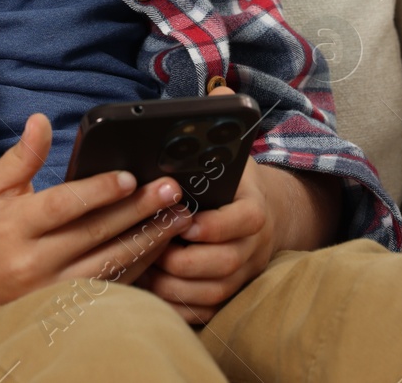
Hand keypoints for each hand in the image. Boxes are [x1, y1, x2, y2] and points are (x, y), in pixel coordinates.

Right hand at [0, 112, 194, 315]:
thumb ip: (22, 155)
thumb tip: (41, 120)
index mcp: (14, 226)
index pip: (62, 207)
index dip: (97, 192)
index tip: (130, 177)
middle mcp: (32, 262)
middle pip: (94, 235)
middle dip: (138, 212)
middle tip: (173, 192)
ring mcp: (48, 290)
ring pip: (107, 266)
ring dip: (147, 242)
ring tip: (179, 219)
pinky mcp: (60, 306)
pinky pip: (106, 287)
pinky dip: (137, 269)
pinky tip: (160, 248)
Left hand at [131, 86, 280, 325]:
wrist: (257, 217)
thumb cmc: (230, 183)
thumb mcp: (230, 154)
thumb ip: (220, 128)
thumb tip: (218, 88)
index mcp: (253, 210)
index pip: (243, 220)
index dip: (214, 225)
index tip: (185, 221)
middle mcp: (253, 246)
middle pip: (225, 263)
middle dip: (185, 259)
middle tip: (152, 248)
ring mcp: (242, 275)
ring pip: (213, 291)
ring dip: (177, 286)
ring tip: (145, 270)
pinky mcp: (228, 296)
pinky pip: (206, 312)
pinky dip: (178, 307)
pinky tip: (151, 293)